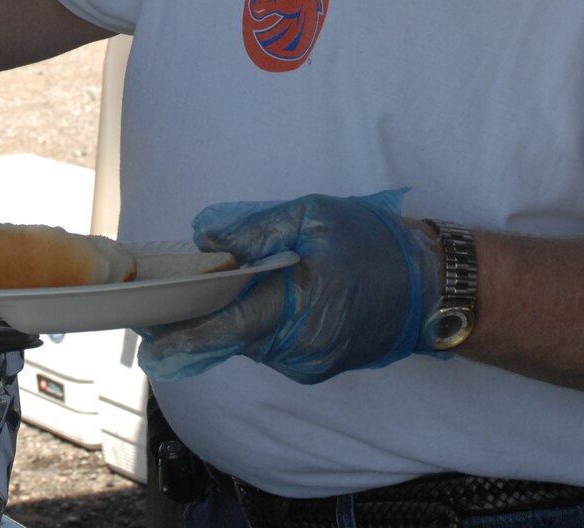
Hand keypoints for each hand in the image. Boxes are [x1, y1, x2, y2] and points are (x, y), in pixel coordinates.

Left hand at [135, 190, 437, 384]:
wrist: (432, 284)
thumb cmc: (373, 242)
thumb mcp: (315, 216)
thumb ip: (257, 228)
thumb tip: (207, 240)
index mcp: (300, 307)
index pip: (231, 327)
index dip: (188, 336)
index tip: (152, 346)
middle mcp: (303, 348)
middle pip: (236, 335)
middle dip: (203, 318)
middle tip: (165, 303)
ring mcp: (313, 363)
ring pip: (254, 341)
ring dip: (236, 318)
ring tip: (218, 290)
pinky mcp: (320, 366)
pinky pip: (275, 345)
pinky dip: (261, 324)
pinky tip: (262, 299)